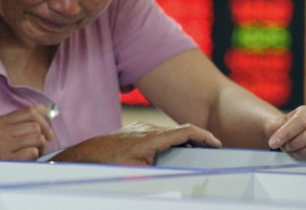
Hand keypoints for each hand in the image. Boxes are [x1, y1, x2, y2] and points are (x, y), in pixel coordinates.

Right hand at [0, 104, 55, 159]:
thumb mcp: (4, 132)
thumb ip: (21, 120)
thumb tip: (43, 109)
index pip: (28, 111)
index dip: (43, 119)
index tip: (47, 130)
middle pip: (35, 126)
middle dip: (42, 136)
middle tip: (40, 145)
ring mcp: (2, 145)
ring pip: (37, 138)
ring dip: (40, 147)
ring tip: (34, 151)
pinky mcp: (8, 159)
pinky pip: (33, 152)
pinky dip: (34, 156)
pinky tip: (27, 159)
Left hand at [53, 122, 220, 165]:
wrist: (88, 153)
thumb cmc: (111, 163)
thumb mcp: (138, 172)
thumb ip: (160, 171)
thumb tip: (177, 177)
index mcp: (153, 137)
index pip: (185, 131)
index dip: (204, 136)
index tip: (216, 144)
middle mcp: (148, 128)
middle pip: (180, 132)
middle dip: (198, 141)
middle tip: (212, 153)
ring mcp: (141, 128)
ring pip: (170, 133)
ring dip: (184, 142)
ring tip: (197, 154)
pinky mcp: (136, 130)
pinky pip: (159, 134)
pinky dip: (171, 141)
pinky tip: (174, 153)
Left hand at [265, 105, 305, 161]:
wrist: (304, 132)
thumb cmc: (292, 129)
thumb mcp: (282, 123)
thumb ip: (276, 125)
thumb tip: (273, 128)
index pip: (299, 121)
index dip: (285, 133)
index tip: (273, 143)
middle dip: (297, 142)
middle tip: (285, 148)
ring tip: (294, 153)